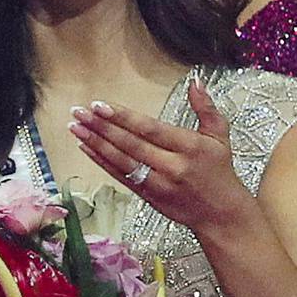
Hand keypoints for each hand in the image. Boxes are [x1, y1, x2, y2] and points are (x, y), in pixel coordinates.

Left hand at [69, 80, 255, 236]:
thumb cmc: (220, 172)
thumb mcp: (220, 137)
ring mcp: (158, 184)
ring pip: (121, 161)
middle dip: (101, 127)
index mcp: (190, 148)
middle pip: (130, 144)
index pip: (150, 129)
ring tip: (75, 127)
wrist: (220, 215)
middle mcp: (172, 167)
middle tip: (79, 112)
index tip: (100, 105)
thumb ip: (205, 108)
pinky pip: (120, 176)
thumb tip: (194, 81)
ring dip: (95, 143)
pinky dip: (101, 162)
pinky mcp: (148, 197)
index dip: (123, 117)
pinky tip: (85, 148)